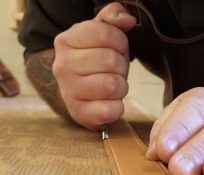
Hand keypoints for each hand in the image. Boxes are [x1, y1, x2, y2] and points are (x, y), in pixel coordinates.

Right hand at [53, 3, 135, 129]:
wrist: (80, 94)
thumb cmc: (95, 61)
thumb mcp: (101, 33)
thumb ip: (113, 17)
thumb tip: (127, 20)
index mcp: (65, 41)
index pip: (107, 35)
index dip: (120, 43)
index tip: (115, 50)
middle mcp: (61, 66)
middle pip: (111, 61)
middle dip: (121, 66)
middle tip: (113, 71)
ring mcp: (68, 91)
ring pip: (113, 85)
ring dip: (120, 86)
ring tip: (111, 86)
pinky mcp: (79, 114)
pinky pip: (111, 110)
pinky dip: (117, 107)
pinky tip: (108, 103)